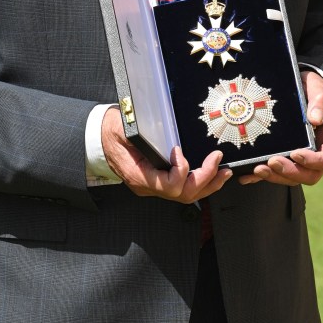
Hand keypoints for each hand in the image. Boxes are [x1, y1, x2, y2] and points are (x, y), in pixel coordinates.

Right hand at [101, 106, 232, 201]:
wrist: (98, 137)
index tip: (179, 150)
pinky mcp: (159, 180)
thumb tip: (164, 134)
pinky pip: (183, 189)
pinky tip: (214, 173)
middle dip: (204, 178)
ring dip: (209, 184)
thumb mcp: (122, 127)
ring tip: (224, 171)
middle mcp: (147, 186)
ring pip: (186, 196)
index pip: (167, 186)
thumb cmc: (110, 131)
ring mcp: (154, 186)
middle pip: (182, 194)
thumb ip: (142, 133)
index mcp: (138, 175)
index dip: (180, 170)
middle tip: (216, 160)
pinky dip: (202, 183)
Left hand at [239, 70, 322, 186]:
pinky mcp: (284, 157)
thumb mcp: (319, 89)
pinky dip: (260, 177)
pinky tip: (246, 176)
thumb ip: (321, 102)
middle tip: (272, 162)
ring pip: (292, 177)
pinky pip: (274, 172)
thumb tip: (315, 119)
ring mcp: (301, 158)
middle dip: (291, 172)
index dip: (314, 161)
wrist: (300, 87)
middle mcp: (318, 153)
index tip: (296, 153)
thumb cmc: (313, 89)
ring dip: (275, 176)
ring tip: (258, 169)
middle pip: (310, 175)